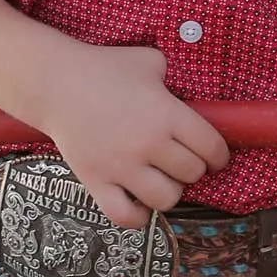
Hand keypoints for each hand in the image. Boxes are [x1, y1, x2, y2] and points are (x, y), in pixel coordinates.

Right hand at [36, 40, 229, 226]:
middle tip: (181, 161)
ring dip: (170, 192)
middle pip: (192, 174)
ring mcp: (122, 166)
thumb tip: (187, 91)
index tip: (215, 158)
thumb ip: (174, 77)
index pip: (212, 148)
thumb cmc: (104, 67)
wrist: (56, 82)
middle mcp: (149, 144)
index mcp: (167, 114)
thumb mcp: (150, 60)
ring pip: (167, 199)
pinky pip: (126, 216)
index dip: (219, 156)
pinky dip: (139, 216)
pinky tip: (139, 203)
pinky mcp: (97, 181)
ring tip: (161, 180)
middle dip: (192, 169)